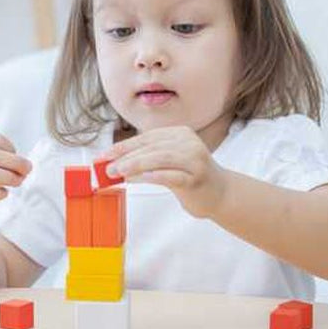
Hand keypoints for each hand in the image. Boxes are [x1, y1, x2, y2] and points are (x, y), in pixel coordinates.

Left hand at [99, 126, 228, 218]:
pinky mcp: (197, 178)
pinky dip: (153, 176)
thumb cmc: (191, 177)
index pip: (147, 138)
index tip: (105, 155)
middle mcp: (189, 143)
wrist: (222, 194)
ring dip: (136, 165)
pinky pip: (172, 176)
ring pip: (160, 158)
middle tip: (108, 167)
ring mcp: (195, 160)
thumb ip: (147, 159)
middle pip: (152, 147)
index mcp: (181, 134)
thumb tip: (115, 163)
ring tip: (118, 172)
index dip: (124, 146)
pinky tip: (139, 179)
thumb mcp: (170, 162)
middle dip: (126, 157)